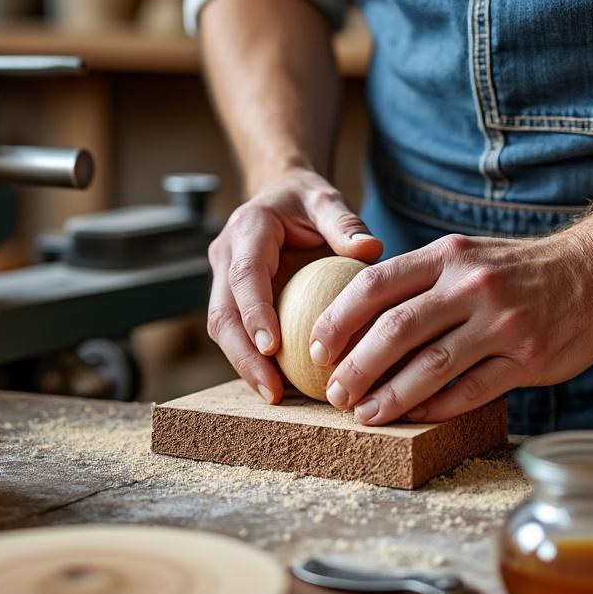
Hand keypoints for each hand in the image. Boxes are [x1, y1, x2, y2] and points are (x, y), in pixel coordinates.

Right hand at [207, 169, 383, 403]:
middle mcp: (226, 256)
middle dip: (243, 356)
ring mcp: (222, 281)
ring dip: (244, 366)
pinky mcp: (229, 300)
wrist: (279, 196)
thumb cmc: (306, 201)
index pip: (245, 275)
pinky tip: (280, 388)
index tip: (272, 347)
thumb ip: (345, 223)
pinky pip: (237, 335)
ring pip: (222, 330)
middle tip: (271, 391)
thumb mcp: (327, 201)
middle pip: (223, 313)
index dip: (254, 313)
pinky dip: (253, 362)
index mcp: (247, 230)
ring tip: (274, 397)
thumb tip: (370, 251)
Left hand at [310, 231, 592, 424]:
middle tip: (333, 392)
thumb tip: (359, 318)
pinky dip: (438, 407)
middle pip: (395, 330)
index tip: (315, 348)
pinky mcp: (528, 358)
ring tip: (364, 414)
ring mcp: (502, 323)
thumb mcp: (469, 256)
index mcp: (448, 257)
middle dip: (355, 366)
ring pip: (430, 366)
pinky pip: (471, 390)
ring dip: (390, 396)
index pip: (375, 285)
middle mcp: (472, 286)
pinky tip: (415, 418)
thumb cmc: (522, 271)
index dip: (338, 319)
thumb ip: (422, 280)